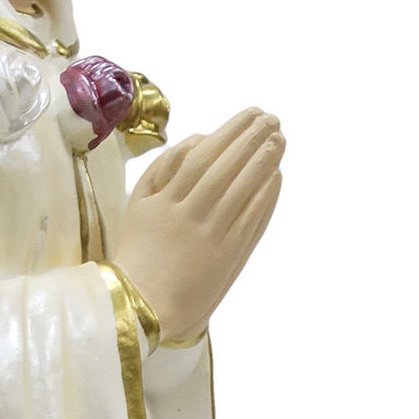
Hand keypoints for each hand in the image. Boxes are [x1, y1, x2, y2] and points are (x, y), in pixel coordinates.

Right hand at [114, 108, 284, 345]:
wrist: (141, 303)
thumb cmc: (139, 251)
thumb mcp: (139, 204)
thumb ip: (164, 168)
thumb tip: (197, 140)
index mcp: (164, 200)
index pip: (202, 156)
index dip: (229, 132)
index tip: (249, 114)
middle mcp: (188, 215)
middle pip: (224, 168)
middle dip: (250, 140)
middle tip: (271, 119)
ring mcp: (208, 237)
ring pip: (240, 191)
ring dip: (262, 162)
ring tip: (279, 140)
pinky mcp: (225, 258)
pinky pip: (249, 221)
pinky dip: (264, 197)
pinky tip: (275, 177)